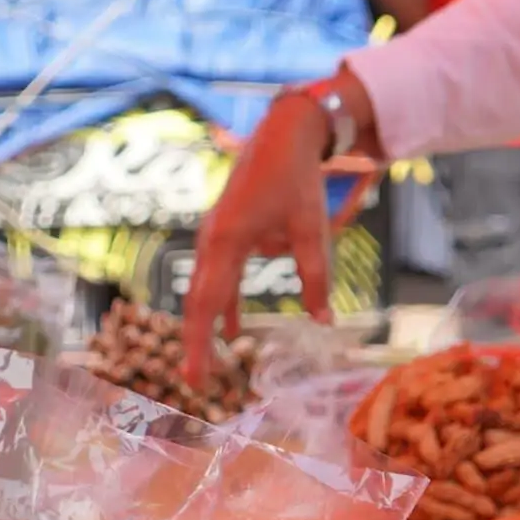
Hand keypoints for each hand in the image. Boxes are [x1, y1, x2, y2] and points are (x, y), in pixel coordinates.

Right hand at [182, 76, 364, 357]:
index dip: (198, 344)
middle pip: (196, 303)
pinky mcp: (223, 235)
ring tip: (209, 365)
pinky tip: (231, 328)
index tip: (195, 377)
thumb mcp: (311, 230)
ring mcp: (213, 237)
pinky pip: (217, 277)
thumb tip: (323, 322)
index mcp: (227, 241)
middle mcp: (211, 241)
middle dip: (196, 345)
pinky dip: (221, 302)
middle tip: (197, 384)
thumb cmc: (297, 179)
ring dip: (205, 327)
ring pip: (204, 291)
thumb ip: (315, 277)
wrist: (282, 135)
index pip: (205, 303)